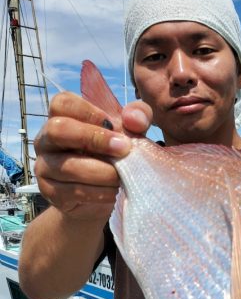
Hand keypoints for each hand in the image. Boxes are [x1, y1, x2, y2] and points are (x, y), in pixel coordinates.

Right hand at [34, 91, 151, 221]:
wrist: (105, 196)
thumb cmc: (115, 156)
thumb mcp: (131, 132)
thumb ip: (138, 117)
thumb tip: (134, 119)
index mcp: (62, 117)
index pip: (63, 103)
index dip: (89, 112)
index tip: (114, 126)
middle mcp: (46, 139)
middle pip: (58, 129)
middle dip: (94, 138)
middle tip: (123, 149)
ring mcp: (44, 166)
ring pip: (68, 166)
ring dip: (102, 173)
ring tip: (122, 177)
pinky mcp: (49, 192)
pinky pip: (72, 191)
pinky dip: (98, 193)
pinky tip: (113, 192)